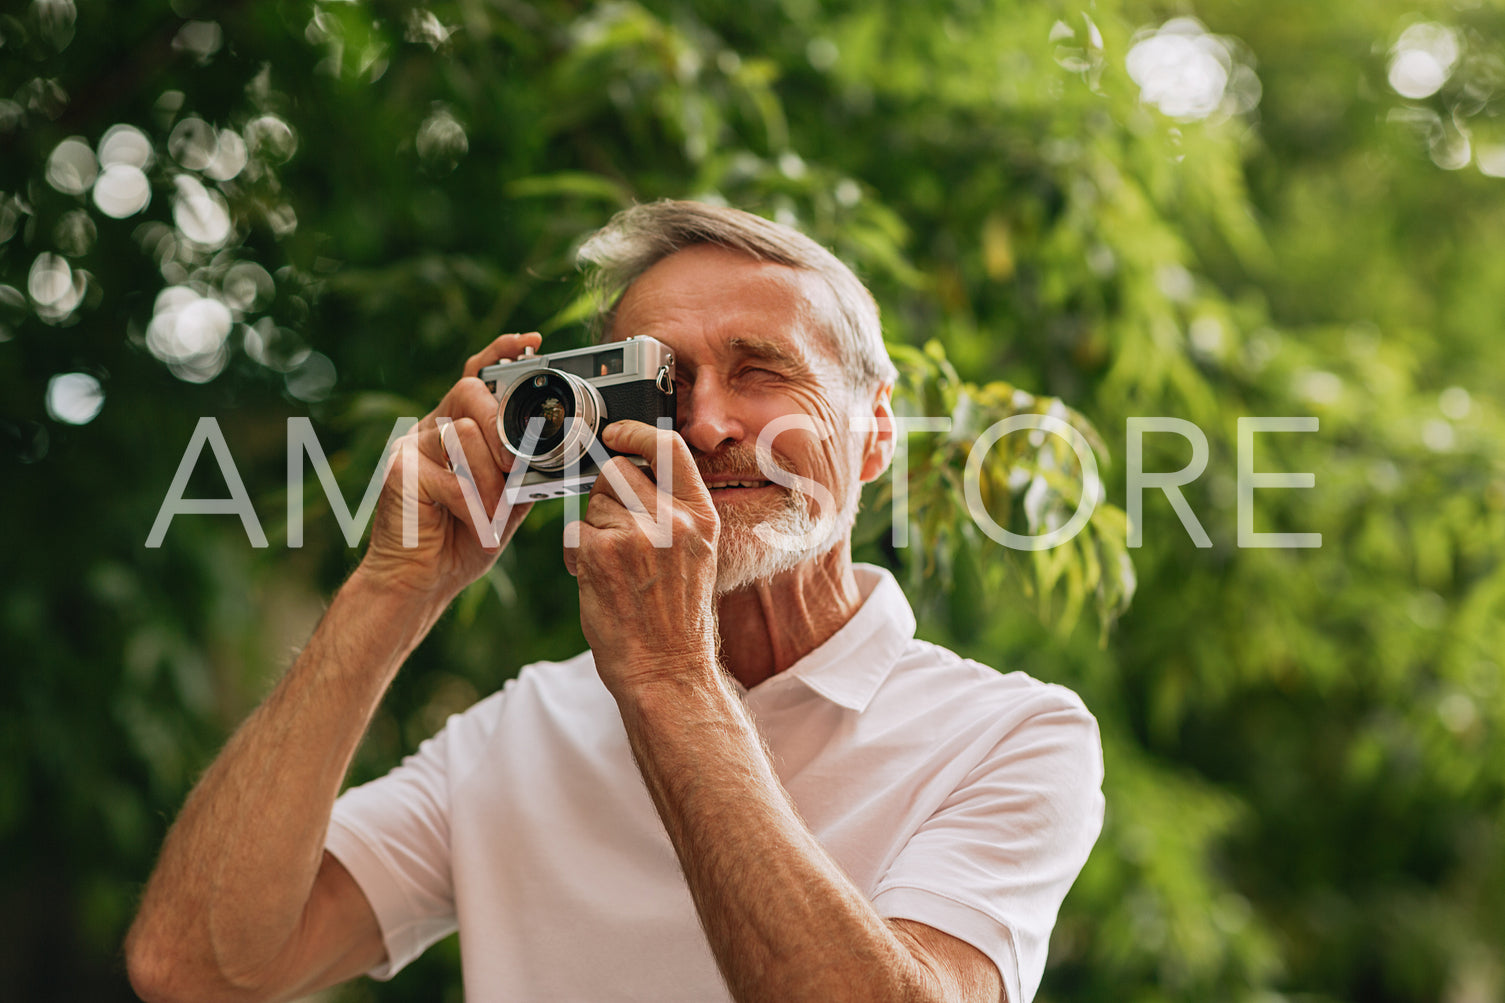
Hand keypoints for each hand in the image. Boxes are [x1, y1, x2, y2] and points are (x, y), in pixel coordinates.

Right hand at [357, 332, 541, 603]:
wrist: (422, 581)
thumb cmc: (465, 538)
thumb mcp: (509, 498)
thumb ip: (527, 468)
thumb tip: (565, 447)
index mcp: (459, 428)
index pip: (479, 375)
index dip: (502, 352)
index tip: (532, 341)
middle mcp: (432, 428)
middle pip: (471, 394)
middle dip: (502, 428)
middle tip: (515, 466)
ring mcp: (411, 446)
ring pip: (463, 432)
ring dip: (489, 478)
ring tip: (492, 510)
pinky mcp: (400, 470)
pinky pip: (449, 473)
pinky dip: (472, 504)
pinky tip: (474, 525)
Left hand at [565, 420, 721, 698]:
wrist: (666, 671)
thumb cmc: (677, 618)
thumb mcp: (696, 556)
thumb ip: (673, 512)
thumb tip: (631, 473)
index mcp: (701, 516)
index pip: (669, 448)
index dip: (636, 433)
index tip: (616, 434)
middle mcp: (673, 520)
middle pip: (618, 471)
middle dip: (605, 494)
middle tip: (612, 529)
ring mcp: (636, 536)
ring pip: (592, 504)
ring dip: (592, 530)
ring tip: (613, 568)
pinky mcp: (601, 555)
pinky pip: (574, 534)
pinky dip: (577, 555)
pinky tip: (597, 581)